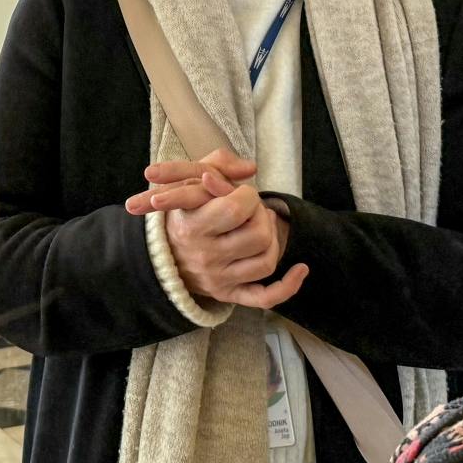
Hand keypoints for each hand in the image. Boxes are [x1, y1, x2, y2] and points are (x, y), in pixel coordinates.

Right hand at [130, 157, 305, 310]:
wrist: (161, 253)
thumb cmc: (180, 211)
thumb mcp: (187, 179)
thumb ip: (218, 164)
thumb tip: (250, 169)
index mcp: (191, 227)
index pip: (235, 209)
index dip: (247, 196)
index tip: (239, 193)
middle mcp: (205, 257)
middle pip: (258, 236)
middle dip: (261, 216)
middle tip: (251, 209)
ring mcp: (218, 279)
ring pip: (266, 262)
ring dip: (272, 239)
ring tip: (260, 226)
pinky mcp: (229, 294)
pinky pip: (266, 298)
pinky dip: (288, 286)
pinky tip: (300, 268)